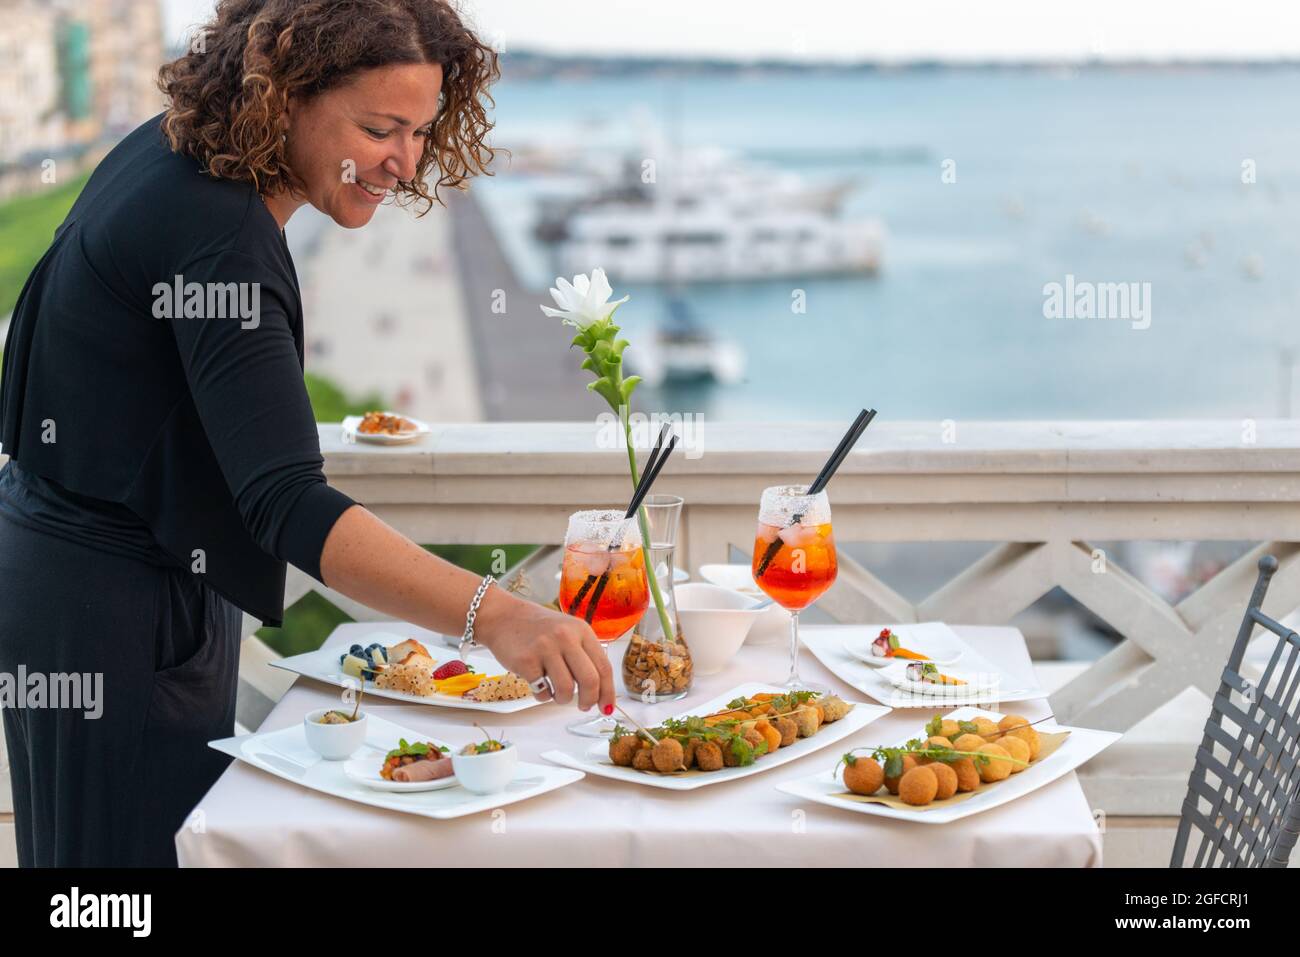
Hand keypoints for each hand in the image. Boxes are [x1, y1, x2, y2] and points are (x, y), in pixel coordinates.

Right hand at [473, 589, 614, 713]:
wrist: (503, 617)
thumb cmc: (538, 629)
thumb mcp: (568, 631)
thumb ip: (584, 655)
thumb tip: (599, 690)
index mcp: (581, 630)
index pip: (603, 666)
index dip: (607, 692)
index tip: (606, 707)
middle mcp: (566, 637)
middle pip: (590, 680)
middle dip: (589, 700)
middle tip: (583, 706)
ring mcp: (545, 648)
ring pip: (566, 689)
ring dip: (563, 699)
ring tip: (556, 694)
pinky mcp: (525, 661)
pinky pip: (542, 692)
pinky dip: (543, 696)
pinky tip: (539, 685)